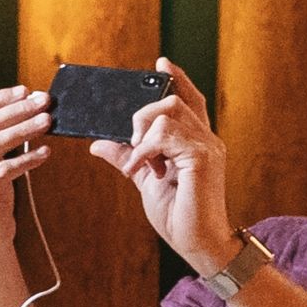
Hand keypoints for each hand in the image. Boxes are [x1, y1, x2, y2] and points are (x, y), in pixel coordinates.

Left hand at [91, 58, 237, 272]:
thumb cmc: (179, 215)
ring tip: (138, 162)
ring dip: (143, 133)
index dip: (178, 78)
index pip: (190, 99)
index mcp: (197, 142)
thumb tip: (99, 142)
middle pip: (174, 100)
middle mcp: (207, 139)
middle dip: (143, 113)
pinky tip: (139, 170)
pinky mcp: (201, 158)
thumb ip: (127, 157)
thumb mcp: (145, 180)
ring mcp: (207, 147)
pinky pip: (166, 135)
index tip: (161, 62)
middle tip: (132, 141)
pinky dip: (145, 150)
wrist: (198, 244)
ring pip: (169, 113)